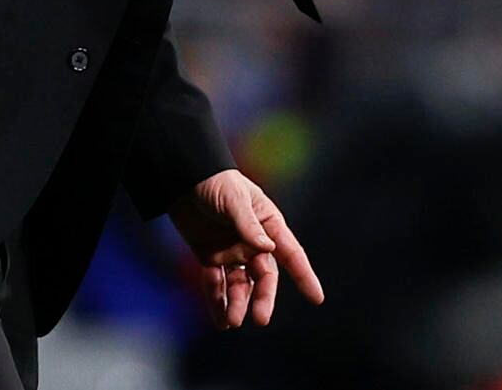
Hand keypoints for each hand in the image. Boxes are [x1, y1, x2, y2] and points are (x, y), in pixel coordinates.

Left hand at [169, 169, 323, 328]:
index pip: (290, 253)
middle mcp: (253, 242)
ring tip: (232, 322)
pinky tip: (220, 320)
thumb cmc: (217, 182)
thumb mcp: (234, 199)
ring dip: (237, 303)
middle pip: (263, 276)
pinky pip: (216, 283)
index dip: (304, 275)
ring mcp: (232, 251)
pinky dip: (217, 301)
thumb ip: (248, 224)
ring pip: (240, 284)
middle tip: (260, 319)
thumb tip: (268, 248)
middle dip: (263, 297)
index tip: (317, 298)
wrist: (184, 178)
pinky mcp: (210, 256)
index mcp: (268, 225)